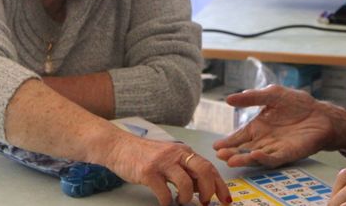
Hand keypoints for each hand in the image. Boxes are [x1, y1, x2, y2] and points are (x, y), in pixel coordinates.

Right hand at [103, 133, 231, 205]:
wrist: (119, 146)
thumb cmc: (145, 154)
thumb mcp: (169, 158)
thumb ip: (185, 169)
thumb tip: (201, 188)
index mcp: (184, 151)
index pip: (209, 166)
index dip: (220, 184)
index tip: (226, 199)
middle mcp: (175, 154)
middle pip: (203, 171)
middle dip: (209, 190)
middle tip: (206, 202)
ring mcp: (162, 162)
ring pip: (186, 183)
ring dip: (187, 198)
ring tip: (181, 201)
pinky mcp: (148, 172)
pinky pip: (164, 193)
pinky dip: (168, 202)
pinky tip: (165, 202)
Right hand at [212, 85, 345, 167]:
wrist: (321, 114)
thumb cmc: (296, 103)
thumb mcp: (272, 94)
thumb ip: (252, 97)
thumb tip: (228, 98)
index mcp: (257, 127)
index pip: (239, 136)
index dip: (228, 141)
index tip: (216, 146)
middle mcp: (263, 140)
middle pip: (244, 149)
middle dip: (231, 153)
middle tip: (219, 155)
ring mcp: (275, 148)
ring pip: (255, 156)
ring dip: (243, 158)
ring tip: (230, 160)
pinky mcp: (288, 153)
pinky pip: (273, 158)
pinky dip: (263, 158)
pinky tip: (255, 155)